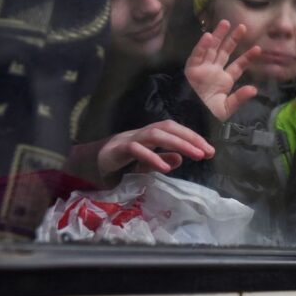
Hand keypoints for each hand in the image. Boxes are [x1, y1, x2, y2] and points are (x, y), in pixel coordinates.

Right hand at [97, 120, 214, 178]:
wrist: (84, 166)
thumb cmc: (118, 163)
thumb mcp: (144, 163)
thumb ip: (161, 159)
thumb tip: (180, 159)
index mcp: (148, 135)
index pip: (174, 129)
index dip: (192, 137)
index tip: (210, 150)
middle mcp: (139, 133)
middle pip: (167, 127)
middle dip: (190, 138)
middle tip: (208, 152)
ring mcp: (127, 139)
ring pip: (155, 135)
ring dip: (178, 143)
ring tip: (195, 155)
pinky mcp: (116, 150)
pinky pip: (136, 150)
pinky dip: (152, 157)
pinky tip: (166, 168)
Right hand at [185, 20, 260, 120]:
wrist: (191, 118)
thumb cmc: (207, 115)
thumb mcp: (226, 108)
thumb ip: (239, 98)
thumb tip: (254, 90)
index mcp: (223, 81)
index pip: (237, 66)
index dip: (247, 57)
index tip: (258, 49)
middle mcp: (214, 71)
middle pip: (224, 52)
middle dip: (233, 39)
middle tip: (243, 26)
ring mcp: (203, 69)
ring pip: (211, 49)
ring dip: (218, 36)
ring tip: (226, 22)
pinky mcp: (191, 69)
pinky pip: (197, 55)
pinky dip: (202, 46)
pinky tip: (208, 36)